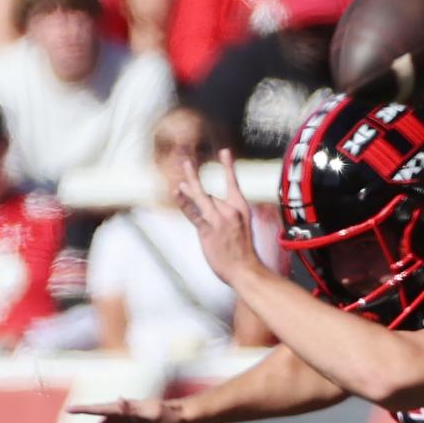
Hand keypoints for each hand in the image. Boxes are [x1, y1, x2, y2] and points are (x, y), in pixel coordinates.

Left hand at [176, 149, 260, 286]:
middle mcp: (231, 211)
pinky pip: (194, 213)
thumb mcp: (241, 230)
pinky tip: (177, 192)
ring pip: (201, 197)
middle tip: (186, 162)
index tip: (225, 151)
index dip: (228, 167)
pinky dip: (185, 202)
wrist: (246, 270)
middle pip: (210, 195)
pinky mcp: (209, 230)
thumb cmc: (243, 254)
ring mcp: (219, 220)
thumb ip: (226, 217)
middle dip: (197, 188)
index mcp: (241, 209)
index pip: (233, 183)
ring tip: (183, 167)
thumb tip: (208, 208)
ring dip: (190, 183)